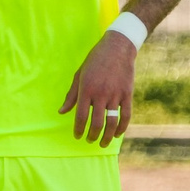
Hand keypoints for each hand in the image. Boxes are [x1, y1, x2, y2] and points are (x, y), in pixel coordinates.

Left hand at [60, 29, 137, 146]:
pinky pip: (126, 115)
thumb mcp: (79, 75)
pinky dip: (122, 127)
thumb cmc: (95, 60)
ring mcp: (115, 94)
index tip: (77, 136)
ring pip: (112, 122)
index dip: (78, 129)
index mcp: (86, 89)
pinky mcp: (127, 94)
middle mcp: (100, 94)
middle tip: (89, 140)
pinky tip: (117, 134)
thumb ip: (71, 95)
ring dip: (107, 137)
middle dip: (92, 135)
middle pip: (97, 123)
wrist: (117, 48)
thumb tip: (62, 112)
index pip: (81, 116)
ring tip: (103, 143)